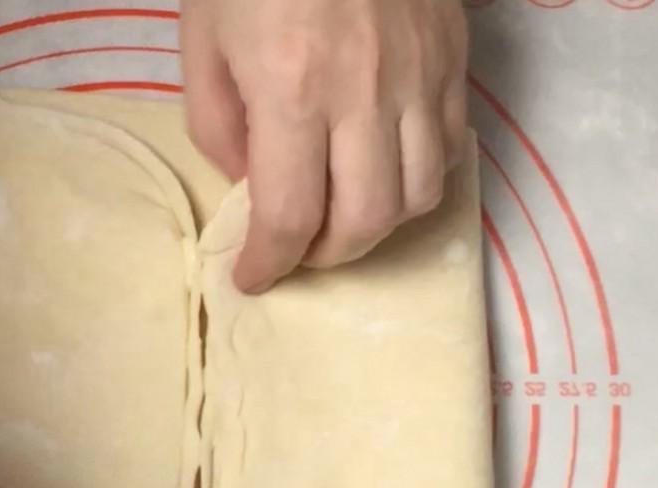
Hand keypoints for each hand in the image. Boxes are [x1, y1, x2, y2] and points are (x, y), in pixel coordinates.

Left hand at [180, 0, 468, 291]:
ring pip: (420, 195)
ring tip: (341, 220)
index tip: (251, 277)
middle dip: (325, 257)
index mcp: (292, 89)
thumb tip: (250, 183)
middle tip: (297, 253)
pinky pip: (451, 148)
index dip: (269, 264)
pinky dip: (419, 180)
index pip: (290, 216)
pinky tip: (386, 173)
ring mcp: (420, 76)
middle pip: (364, 222)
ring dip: (377, 227)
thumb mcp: (203, 38)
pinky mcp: (453, 58)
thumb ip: (217, 123)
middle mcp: (365, 94)